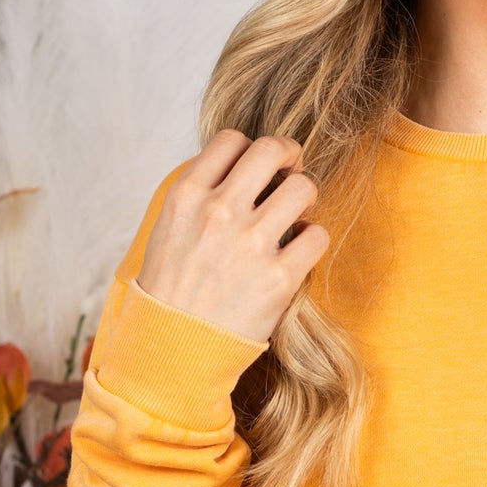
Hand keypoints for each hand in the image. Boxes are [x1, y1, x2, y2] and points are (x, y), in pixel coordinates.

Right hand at [135, 130, 329, 343]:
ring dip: (304, 196)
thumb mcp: (169, 228)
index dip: (251, 148)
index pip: (232, 140)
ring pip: (304, 188)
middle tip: (291, 170)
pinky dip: (312, 238)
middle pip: (273, 149)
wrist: (172, 346)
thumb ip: (201, 193)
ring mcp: (251, 245)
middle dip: (289, 154)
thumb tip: (241, 166)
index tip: (258, 166)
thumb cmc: (171, 287)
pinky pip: (318, 235)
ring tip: (295, 213)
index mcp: (187, 196)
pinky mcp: (279, 279)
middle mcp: (219, 213)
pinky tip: (297, 250)